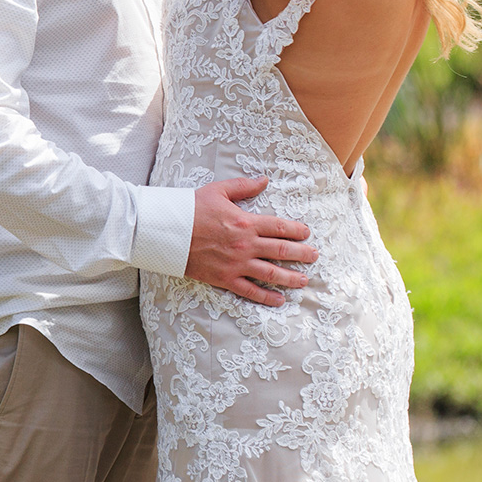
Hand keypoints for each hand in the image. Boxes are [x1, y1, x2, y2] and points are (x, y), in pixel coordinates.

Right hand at [184, 177, 315, 305]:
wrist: (167, 230)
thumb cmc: (190, 208)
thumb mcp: (218, 190)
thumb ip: (244, 186)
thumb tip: (264, 180)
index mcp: (246, 221)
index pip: (280, 227)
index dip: (297, 231)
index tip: (307, 234)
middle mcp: (246, 244)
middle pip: (282, 251)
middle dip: (302, 254)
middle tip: (314, 257)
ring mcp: (237, 264)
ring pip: (271, 273)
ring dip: (291, 278)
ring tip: (303, 280)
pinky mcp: (225, 278)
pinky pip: (250, 290)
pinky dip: (266, 297)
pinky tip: (279, 301)